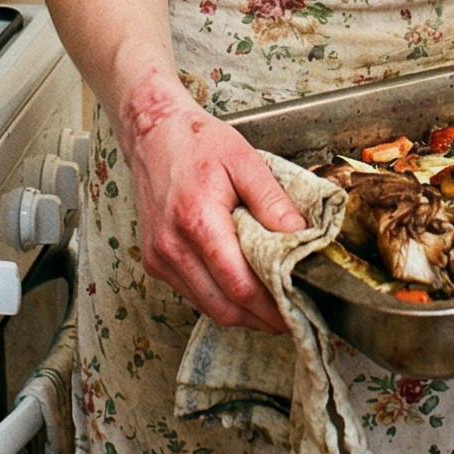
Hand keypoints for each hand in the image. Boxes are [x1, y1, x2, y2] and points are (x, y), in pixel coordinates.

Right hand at [118, 74, 308, 332]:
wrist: (152, 134)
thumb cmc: (198, 143)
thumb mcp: (244, 160)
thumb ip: (272, 200)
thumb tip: (300, 236)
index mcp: (197, 220)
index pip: (239, 284)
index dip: (271, 307)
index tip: (297, 313)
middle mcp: (172, 247)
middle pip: (223, 307)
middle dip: (260, 319)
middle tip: (292, 319)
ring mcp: (160, 257)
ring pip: (207, 307)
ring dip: (241, 314)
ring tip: (273, 309)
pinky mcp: (155, 261)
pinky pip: (193, 294)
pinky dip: (220, 300)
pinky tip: (244, 292)